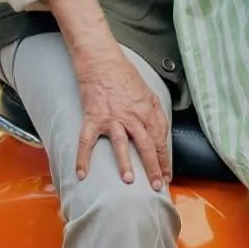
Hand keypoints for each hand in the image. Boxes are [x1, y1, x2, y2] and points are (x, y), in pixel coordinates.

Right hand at [71, 44, 172, 188]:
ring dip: (125, 163)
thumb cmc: (125, 77)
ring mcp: (112, 118)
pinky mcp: (93, 117)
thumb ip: (154, 115)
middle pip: (147, 145)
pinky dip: (83, 158)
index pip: (161, 141)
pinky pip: (87, 141)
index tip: (167, 176)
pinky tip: (82, 174)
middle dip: (153, 168)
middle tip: (157, 186)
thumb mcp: (148, 94)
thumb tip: (161, 136)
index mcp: (148, 112)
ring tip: (129, 181)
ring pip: (121, 144)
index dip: (165, 160)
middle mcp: (132, 116)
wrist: (102, 61)